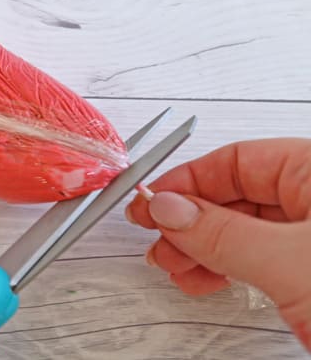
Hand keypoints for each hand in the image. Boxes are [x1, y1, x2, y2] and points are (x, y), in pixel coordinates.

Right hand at [126, 138, 310, 350]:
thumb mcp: (289, 262)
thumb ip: (223, 234)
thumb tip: (169, 209)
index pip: (238, 160)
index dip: (188, 180)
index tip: (150, 203)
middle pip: (237, 195)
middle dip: (189, 221)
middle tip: (155, 238)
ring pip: (246, 230)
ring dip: (200, 248)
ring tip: (171, 266)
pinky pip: (263, 257)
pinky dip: (227, 268)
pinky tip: (202, 280)